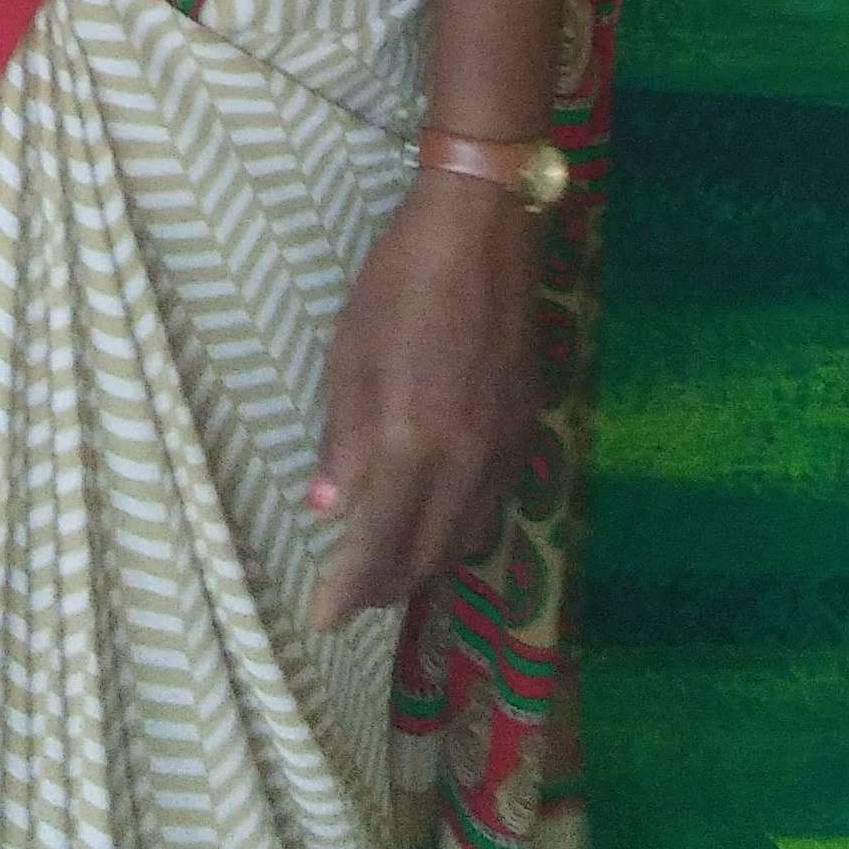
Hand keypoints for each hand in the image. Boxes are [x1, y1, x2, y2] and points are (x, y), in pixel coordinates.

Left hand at [305, 172, 538, 630]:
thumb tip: (328, 508)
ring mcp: (504, 448)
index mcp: (414, 442)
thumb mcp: (352, 352)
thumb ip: (346, 438)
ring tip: (388, 568)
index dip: (350, 591)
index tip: (323, 618)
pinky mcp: (526, 428)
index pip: (380, 546)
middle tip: (350, 596)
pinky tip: (436, 518)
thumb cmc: (400, 282)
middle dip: (387, 587)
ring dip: (426, 564)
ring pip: (466, 538)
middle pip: (429, 555)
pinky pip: (492, 505)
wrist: (483, 230)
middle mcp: (466, 461)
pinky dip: (459, 529)